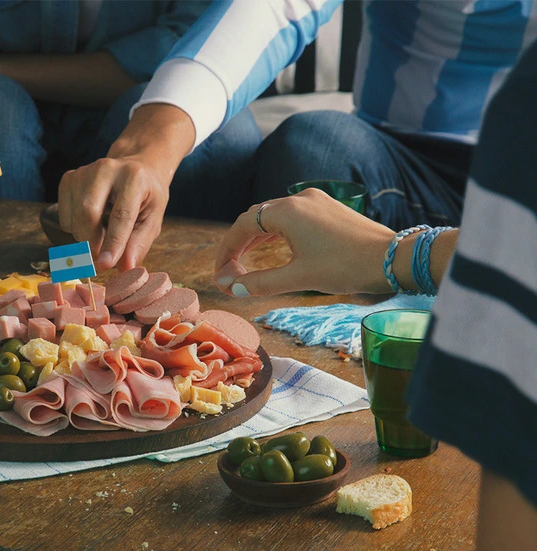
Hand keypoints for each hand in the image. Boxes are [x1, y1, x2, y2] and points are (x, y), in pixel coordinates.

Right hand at [58, 157, 169, 270]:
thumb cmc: (146, 197)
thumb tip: (125, 268)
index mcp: (134, 178)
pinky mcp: (69, 178)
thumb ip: (139, 244)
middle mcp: (106, 168)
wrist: (135, 168)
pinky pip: (64, 217)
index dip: (113, 242)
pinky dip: (74, 229)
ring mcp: (84, 172)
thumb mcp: (152, 220)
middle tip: (101, 258)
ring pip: (74, 217)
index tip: (105, 265)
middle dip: (92, 243)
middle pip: (88, 213)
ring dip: (85, 238)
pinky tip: (90, 223)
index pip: (121, 214)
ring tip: (101, 236)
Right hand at [212, 188, 394, 296]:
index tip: (220, 273)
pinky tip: (274, 248)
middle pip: (255, 217)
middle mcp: (299, 200)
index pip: (242, 226)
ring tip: (246, 262)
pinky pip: (292, 216)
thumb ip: (260, 282)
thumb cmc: (346, 267)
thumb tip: (231, 287)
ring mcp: (316, 201)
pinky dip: (276, 233)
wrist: (392, 258)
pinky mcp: (329, 208)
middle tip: (230, 270)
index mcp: (287, 212)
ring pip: (274, 216)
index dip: (226, 250)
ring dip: (257, 238)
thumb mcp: (298, 278)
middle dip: (238, 244)